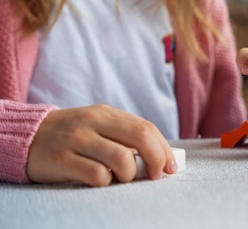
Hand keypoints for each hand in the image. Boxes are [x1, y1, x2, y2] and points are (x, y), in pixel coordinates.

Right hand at [26, 105, 176, 186]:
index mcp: (107, 113)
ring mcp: (77, 139)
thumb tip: (161, 157)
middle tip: (156, 177)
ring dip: (129, 174)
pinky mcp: (62, 159)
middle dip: (156, 159)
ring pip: (122, 158)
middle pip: (140, 136)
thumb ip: (125, 136)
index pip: (146, 128)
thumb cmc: (73, 136)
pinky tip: (99, 180)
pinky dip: (106, 182)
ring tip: (121, 179)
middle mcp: (94, 122)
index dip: (163, 149)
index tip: (171, 168)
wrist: (28, 137)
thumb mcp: (99, 127)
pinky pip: (97, 175)